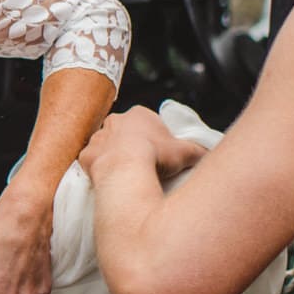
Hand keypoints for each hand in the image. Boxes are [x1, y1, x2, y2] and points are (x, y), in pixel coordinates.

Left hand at [80, 108, 206, 181]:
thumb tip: (208, 154)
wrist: (124, 170)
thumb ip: (198, 150)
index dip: (154, 136)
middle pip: (124, 132)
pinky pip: (92, 162)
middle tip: (143, 162)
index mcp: (138, 114)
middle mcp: (114, 121)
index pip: (146, 121)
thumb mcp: (185, 152)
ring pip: (106, 146)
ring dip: (114, 156)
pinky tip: (109, 178)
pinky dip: (99, 169)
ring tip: (126, 173)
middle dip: (132, 144)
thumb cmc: (155, 155)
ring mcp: (97, 138)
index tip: (159, 151)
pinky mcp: (85, 156)